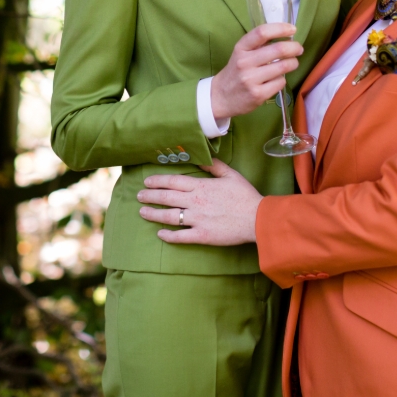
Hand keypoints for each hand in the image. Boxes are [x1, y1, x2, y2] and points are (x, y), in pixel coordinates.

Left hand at [137, 158, 260, 245]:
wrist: (257, 218)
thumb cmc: (245, 195)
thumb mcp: (231, 175)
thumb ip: (214, 166)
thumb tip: (201, 159)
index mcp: (202, 186)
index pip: (173, 182)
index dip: (158, 181)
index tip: (147, 181)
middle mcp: (195, 202)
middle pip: (167, 197)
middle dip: (150, 196)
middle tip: (139, 196)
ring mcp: (197, 219)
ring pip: (169, 216)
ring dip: (153, 214)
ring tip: (142, 212)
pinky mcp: (202, 235)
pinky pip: (181, 236)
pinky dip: (169, 235)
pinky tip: (160, 234)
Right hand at [210, 23, 301, 119]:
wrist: (221, 97)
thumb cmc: (235, 72)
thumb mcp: (241, 54)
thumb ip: (258, 45)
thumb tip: (286, 36)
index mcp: (241, 48)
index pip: (262, 32)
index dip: (280, 28)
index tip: (292, 29)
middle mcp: (244, 62)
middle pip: (278, 49)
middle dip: (294, 47)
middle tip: (299, 48)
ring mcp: (251, 79)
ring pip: (283, 66)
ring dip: (293, 63)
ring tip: (292, 63)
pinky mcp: (258, 95)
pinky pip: (280, 82)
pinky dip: (283, 79)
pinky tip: (277, 79)